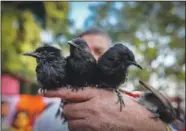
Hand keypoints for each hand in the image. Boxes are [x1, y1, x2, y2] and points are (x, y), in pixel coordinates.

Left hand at [43, 87, 166, 130]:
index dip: (55, 91)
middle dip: (69, 108)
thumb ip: (92, 93)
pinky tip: (87, 122)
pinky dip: (78, 126)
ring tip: (83, 115)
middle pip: (67, 108)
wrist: (139, 121)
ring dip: (73, 118)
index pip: (70, 91)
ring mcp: (92, 121)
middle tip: (77, 106)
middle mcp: (92, 107)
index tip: (44, 90)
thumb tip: (75, 95)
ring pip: (70, 121)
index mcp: (96, 94)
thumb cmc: (124, 104)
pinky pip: (77, 129)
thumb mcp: (108, 93)